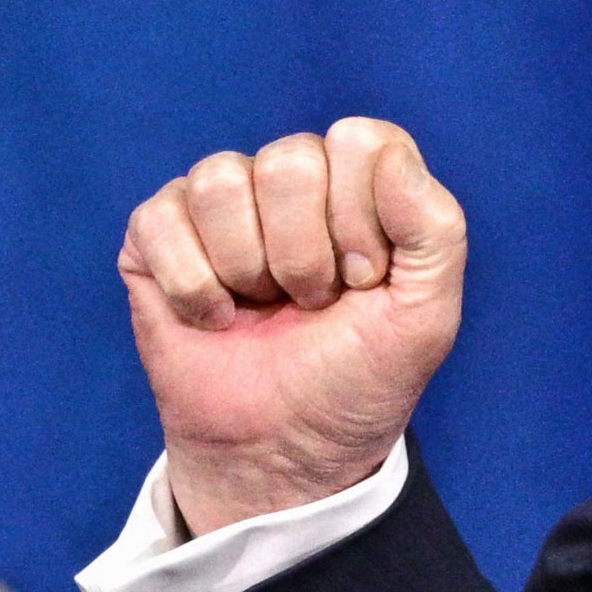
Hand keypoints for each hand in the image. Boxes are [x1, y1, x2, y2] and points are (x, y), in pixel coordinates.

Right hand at [118, 117, 466, 534]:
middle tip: (312, 303)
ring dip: (249, 267)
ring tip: (264, 307)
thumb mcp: (426, 315)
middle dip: (306, 254)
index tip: (365, 280)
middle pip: (289, 161)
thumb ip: (434, 229)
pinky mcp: (157, 236)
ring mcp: (221, 204)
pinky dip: (193, 285)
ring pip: (220, 181)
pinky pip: (160, 219)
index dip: (364, 218)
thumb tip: (389, 152)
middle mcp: (292, 180)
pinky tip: (217, 317)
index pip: (360, 142)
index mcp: (362, 183)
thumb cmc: (359, 377)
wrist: (286, 450)